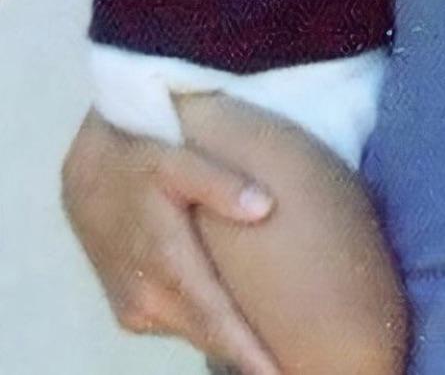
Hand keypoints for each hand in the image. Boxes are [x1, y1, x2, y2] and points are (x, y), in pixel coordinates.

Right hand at [61, 110, 279, 374]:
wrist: (85, 173)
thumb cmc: (137, 162)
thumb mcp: (175, 159)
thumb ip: (218, 182)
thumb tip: (263, 207)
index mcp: (165, 263)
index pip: (216, 319)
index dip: (248, 350)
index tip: (279, 371)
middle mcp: (149, 298)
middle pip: (210, 336)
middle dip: (248, 354)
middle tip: (290, 363)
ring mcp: (138, 309)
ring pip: (196, 333)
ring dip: (228, 341)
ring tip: (270, 347)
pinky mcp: (131, 310)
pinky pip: (180, 325)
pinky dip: (207, 327)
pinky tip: (233, 320)